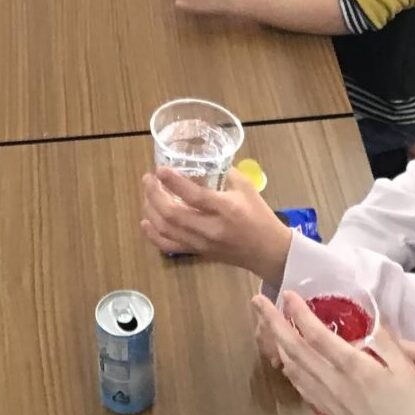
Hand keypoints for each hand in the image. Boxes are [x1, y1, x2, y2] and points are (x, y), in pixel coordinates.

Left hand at [139, 166, 292, 277]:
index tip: (160, 169)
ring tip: (147, 193)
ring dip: (151, 210)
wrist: (267, 251)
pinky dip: (153, 234)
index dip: (173, 182)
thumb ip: (224, 173)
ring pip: (166, 229)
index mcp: (226, 209)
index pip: (194, 196)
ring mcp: (202, 244)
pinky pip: (169, 246)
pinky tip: (146, 221)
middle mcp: (210, 228)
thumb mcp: (247, 187)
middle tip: (148, 178)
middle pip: (173, 214)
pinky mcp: (198, 253)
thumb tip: (202, 161)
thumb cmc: (259, 215)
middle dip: (154, 194)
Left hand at [253, 296, 414, 414]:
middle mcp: (334, 382)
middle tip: (257, 302)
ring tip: (267, 325)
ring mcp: (329, 399)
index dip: (299, 313)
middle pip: (294, 349)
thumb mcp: (406, 369)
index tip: (287, 294)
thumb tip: (370, 319)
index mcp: (353, 368)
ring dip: (276, 343)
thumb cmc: (413, 412)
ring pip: (293, 367)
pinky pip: (301, 386)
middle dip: (273, 323)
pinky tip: (287, 361)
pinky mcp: (331, 411)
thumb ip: (385, 341)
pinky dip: (289, 368)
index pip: (316, 335)